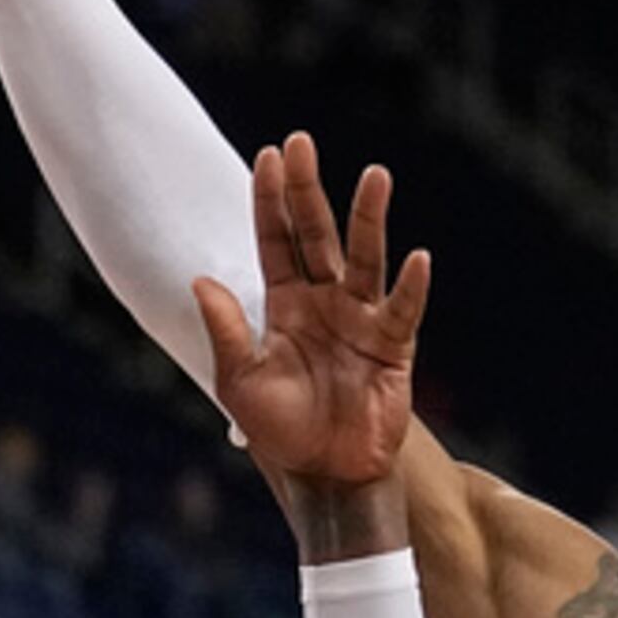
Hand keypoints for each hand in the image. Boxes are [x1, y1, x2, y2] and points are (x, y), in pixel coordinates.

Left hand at [197, 132, 431, 492]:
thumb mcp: (240, 380)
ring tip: (375, 175)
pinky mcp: (392, 346)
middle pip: (316, 233)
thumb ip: (226, 330)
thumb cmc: (281, 431)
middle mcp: (324, 301)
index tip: (268, 157)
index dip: (270, 200)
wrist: (325, 474)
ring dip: (368, 218)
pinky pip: (402, 310)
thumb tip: (199, 279)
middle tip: (302, 142)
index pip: (276, 240)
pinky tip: (418, 258)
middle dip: (308, 189)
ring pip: (364, 257)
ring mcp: (360, 319)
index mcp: (284, 304)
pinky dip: (411, 287)